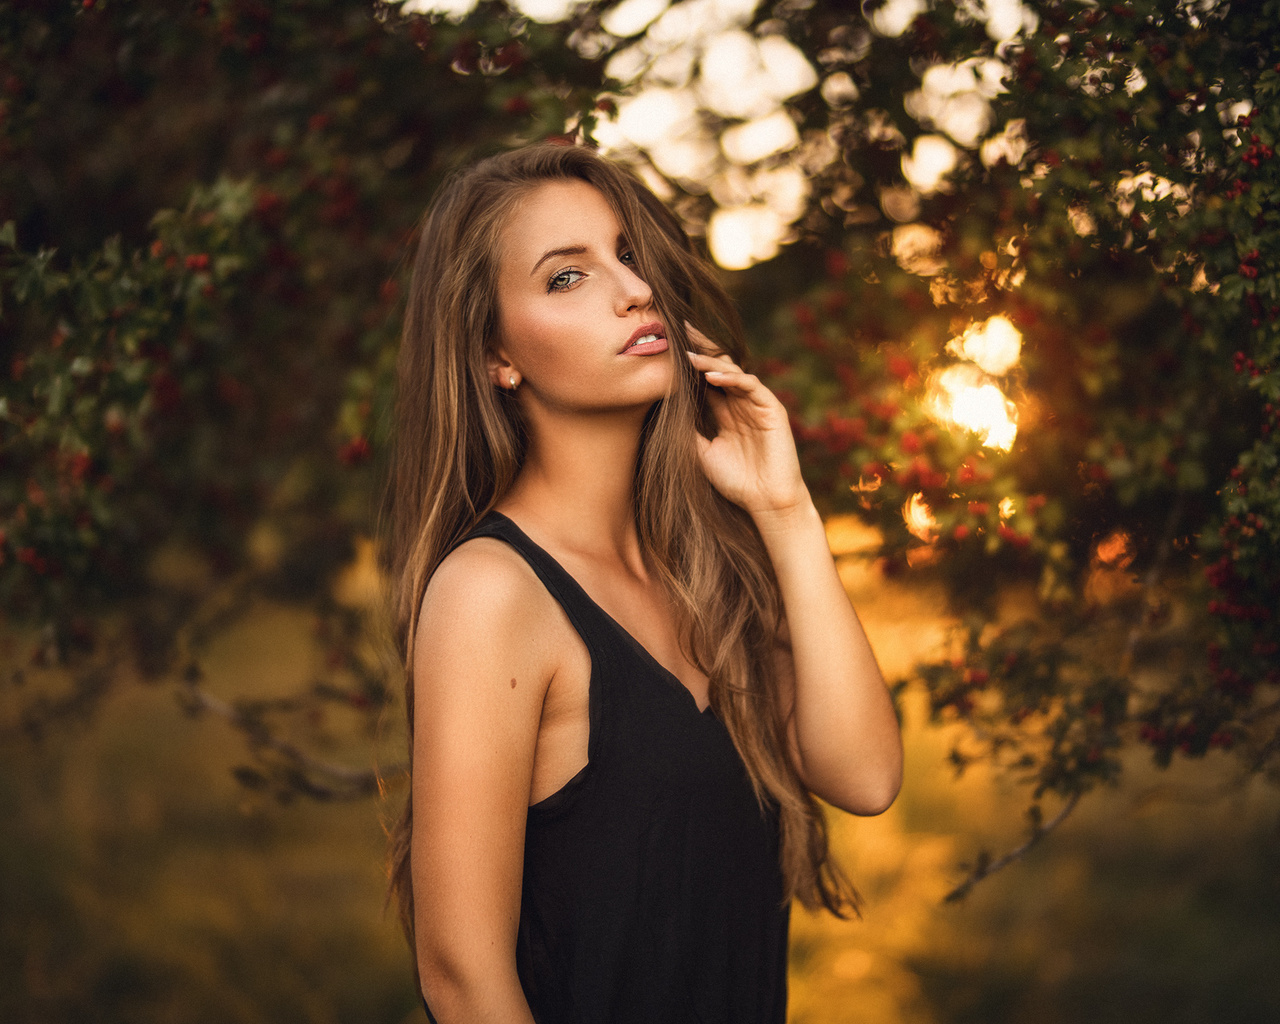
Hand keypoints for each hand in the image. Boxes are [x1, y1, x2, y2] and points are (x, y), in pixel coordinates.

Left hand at [684, 325, 810, 521]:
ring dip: (711, 363)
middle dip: (701, 349)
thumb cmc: (735, 482)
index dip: (689, 364)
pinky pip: (751, 386)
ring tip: (689, 356)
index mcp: (726, 412)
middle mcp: (741, 404)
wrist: (765, 502)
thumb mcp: (701, 454)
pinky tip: (712, 376)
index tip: (668, 348)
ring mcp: (757, 404)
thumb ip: (689, 430)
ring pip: (733, 373)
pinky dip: (732, 379)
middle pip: (719, 367)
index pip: (705, 380)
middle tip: (680, 331)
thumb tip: (665, 411)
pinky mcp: (772, 409)